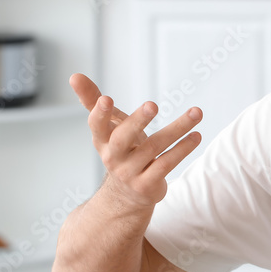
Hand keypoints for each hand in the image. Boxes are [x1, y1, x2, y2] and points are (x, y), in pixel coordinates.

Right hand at [70, 73, 202, 208]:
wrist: (126, 195)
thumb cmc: (120, 150)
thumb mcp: (108, 127)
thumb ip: (92, 100)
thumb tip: (73, 75)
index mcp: (103, 141)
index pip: (97, 126)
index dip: (100, 114)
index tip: (105, 99)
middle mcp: (114, 157)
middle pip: (123, 138)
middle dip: (137, 121)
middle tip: (152, 105)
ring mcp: (131, 172)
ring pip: (155, 147)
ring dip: (178, 128)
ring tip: (196, 112)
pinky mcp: (149, 184)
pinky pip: (167, 164)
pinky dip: (183, 149)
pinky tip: (196, 135)